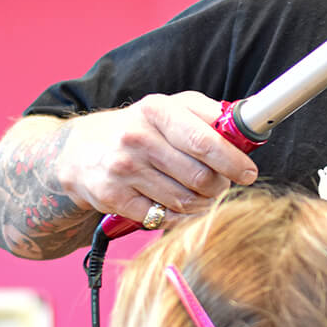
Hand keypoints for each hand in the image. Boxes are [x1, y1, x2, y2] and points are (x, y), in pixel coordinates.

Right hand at [55, 92, 258, 225]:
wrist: (77, 151)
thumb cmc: (139, 128)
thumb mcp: (170, 108)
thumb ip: (210, 115)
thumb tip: (249, 125)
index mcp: (156, 110)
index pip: (205, 141)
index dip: (234, 161)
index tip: (249, 172)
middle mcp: (137, 138)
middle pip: (201, 177)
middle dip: (220, 185)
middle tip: (222, 183)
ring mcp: (123, 170)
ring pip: (186, 200)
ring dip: (204, 202)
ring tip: (202, 193)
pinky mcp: (113, 198)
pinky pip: (164, 217)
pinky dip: (180, 216)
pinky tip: (179, 205)